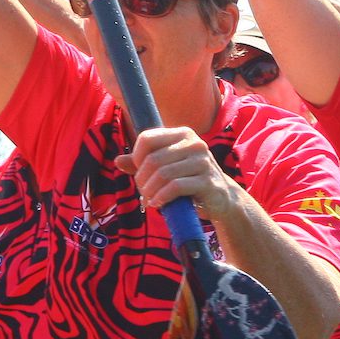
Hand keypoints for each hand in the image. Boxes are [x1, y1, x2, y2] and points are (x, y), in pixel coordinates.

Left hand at [118, 127, 244, 223]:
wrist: (221, 198)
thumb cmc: (189, 181)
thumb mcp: (166, 168)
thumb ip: (143, 163)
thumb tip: (118, 161)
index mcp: (182, 134)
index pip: (147, 138)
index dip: (136, 157)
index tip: (139, 172)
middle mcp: (194, 143)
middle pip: (153, 159)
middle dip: (142, 179)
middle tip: (143, 192)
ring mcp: (203, 161)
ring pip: (163, 174)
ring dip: (150, 191)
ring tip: (149, 200)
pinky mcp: (207, 181)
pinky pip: (175, 187)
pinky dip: (162, 197)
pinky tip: (158, 204)